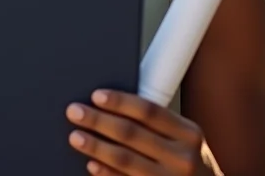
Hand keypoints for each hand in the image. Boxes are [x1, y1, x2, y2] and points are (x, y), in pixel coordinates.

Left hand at [66, 90, 213, 174]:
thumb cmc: (187, 159)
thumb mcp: (184, 138)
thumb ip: (157, 124)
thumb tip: (112, 105)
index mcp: (188, 133)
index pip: (149, 110)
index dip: (120, 102)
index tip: (96, 95)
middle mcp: (182, 158)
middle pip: (132, 134)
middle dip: (99, 121)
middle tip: (75, 111)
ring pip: (125, 161)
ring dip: (96, 147)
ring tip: (76, 137)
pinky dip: (107, 173)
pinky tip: (92, 164)